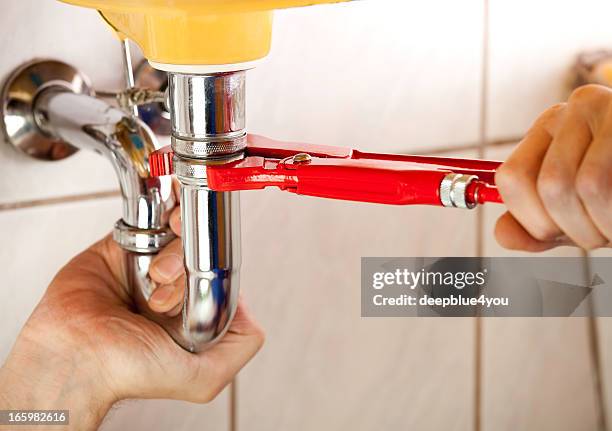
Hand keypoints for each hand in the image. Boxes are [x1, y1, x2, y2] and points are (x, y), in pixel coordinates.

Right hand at [0, 205, 263, 429]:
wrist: (71, 355)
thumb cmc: (126, 371)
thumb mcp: (202, 379)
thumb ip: (240, 348)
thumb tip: (245, 306)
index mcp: (192, 309)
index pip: (219, 271)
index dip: (216, 268)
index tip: (202, 277)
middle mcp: (173, 286)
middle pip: (201, 248)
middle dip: (191, 260)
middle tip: (170, 282)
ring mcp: (148, 263)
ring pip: (179, 230)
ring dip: (173, 246)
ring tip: (154, 273)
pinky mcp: (123, 245)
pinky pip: (148, 216)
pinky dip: (153, 218)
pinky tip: (147, 241)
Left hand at [495, 84, 611, 251]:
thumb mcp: (573, 213)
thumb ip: (534, 227)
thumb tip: (503, 234)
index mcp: (546, 129)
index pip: (512, 179)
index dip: (534, 221)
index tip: (558, 234)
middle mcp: (575, 108)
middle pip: (553, 186)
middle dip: (579, 230)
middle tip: (603, 235)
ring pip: (591, 186)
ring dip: (607, 226)